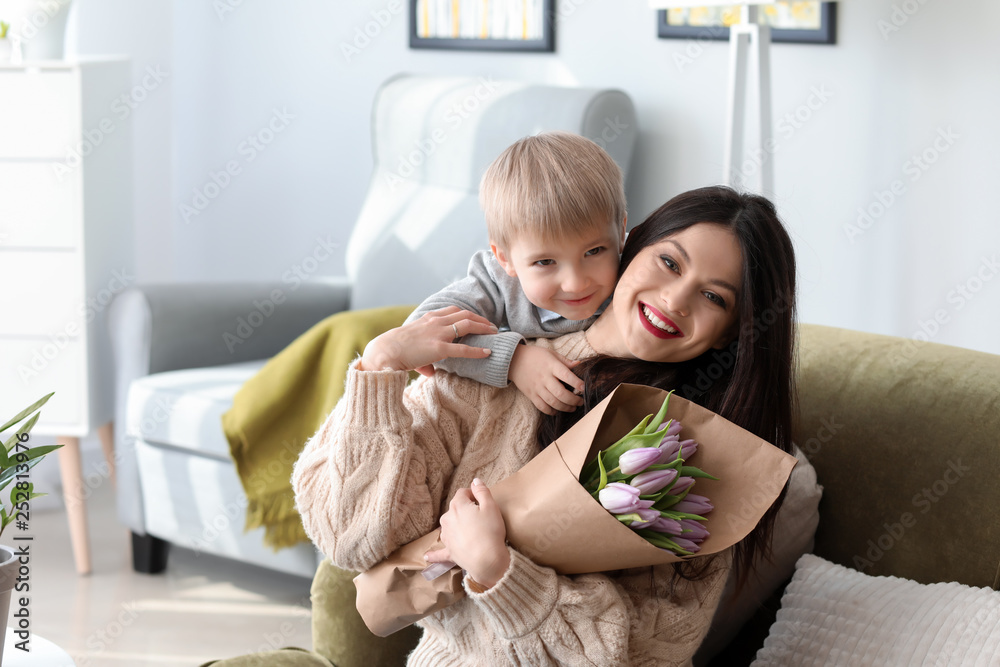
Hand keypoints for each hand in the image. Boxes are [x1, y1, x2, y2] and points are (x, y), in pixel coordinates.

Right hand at [359, 306, 497, 372]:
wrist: (385, 351)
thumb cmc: (394, 349)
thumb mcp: (411, 346)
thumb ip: (424, 357)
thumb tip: (430, 372)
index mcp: (429, 317)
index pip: (454, 310)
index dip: (468, 314)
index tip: (478, 320)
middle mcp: (436, 322)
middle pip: (465, 314)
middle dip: (481, 319)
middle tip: (492, 326)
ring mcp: (438, 333)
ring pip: (467, 325)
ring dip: (483, 328)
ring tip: (494, 334)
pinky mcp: (439, 348)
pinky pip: (463, 348)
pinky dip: (478, 350)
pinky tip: (488, 353)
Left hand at [424, 479, 509, 588]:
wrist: (487, 560)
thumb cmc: (490, 532)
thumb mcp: (491, 507)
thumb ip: (482, 491)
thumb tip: (475, 481)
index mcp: (457, 506)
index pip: (463, 493)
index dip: (473, 495)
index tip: (482, 502)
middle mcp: (447, 519)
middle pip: (456, 508)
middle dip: (466, 510)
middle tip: (481, 517)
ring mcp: (446, 536)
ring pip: (449, 525)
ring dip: (456, 526)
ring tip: (470, 532)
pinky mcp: (449, 551)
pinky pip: (439, 552)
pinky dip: (434, 554)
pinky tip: (427, 556)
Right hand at [508, 345, 584, 414]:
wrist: (513, 360)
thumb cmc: (535, 355)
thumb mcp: (550, 353)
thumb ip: (565, 360)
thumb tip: (579, 364)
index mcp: (551, 366)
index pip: (566, 375)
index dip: (576, 383)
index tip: (584, 388)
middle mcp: (544, 378)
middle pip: (560, 393)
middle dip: (573, 400)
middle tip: (580, 402)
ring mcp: (537, 387)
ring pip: (552, 402)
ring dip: (565, 407)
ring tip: (572, 408)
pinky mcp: (531, 394)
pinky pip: (541, 406)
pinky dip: (550, 411)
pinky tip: (557, 411)